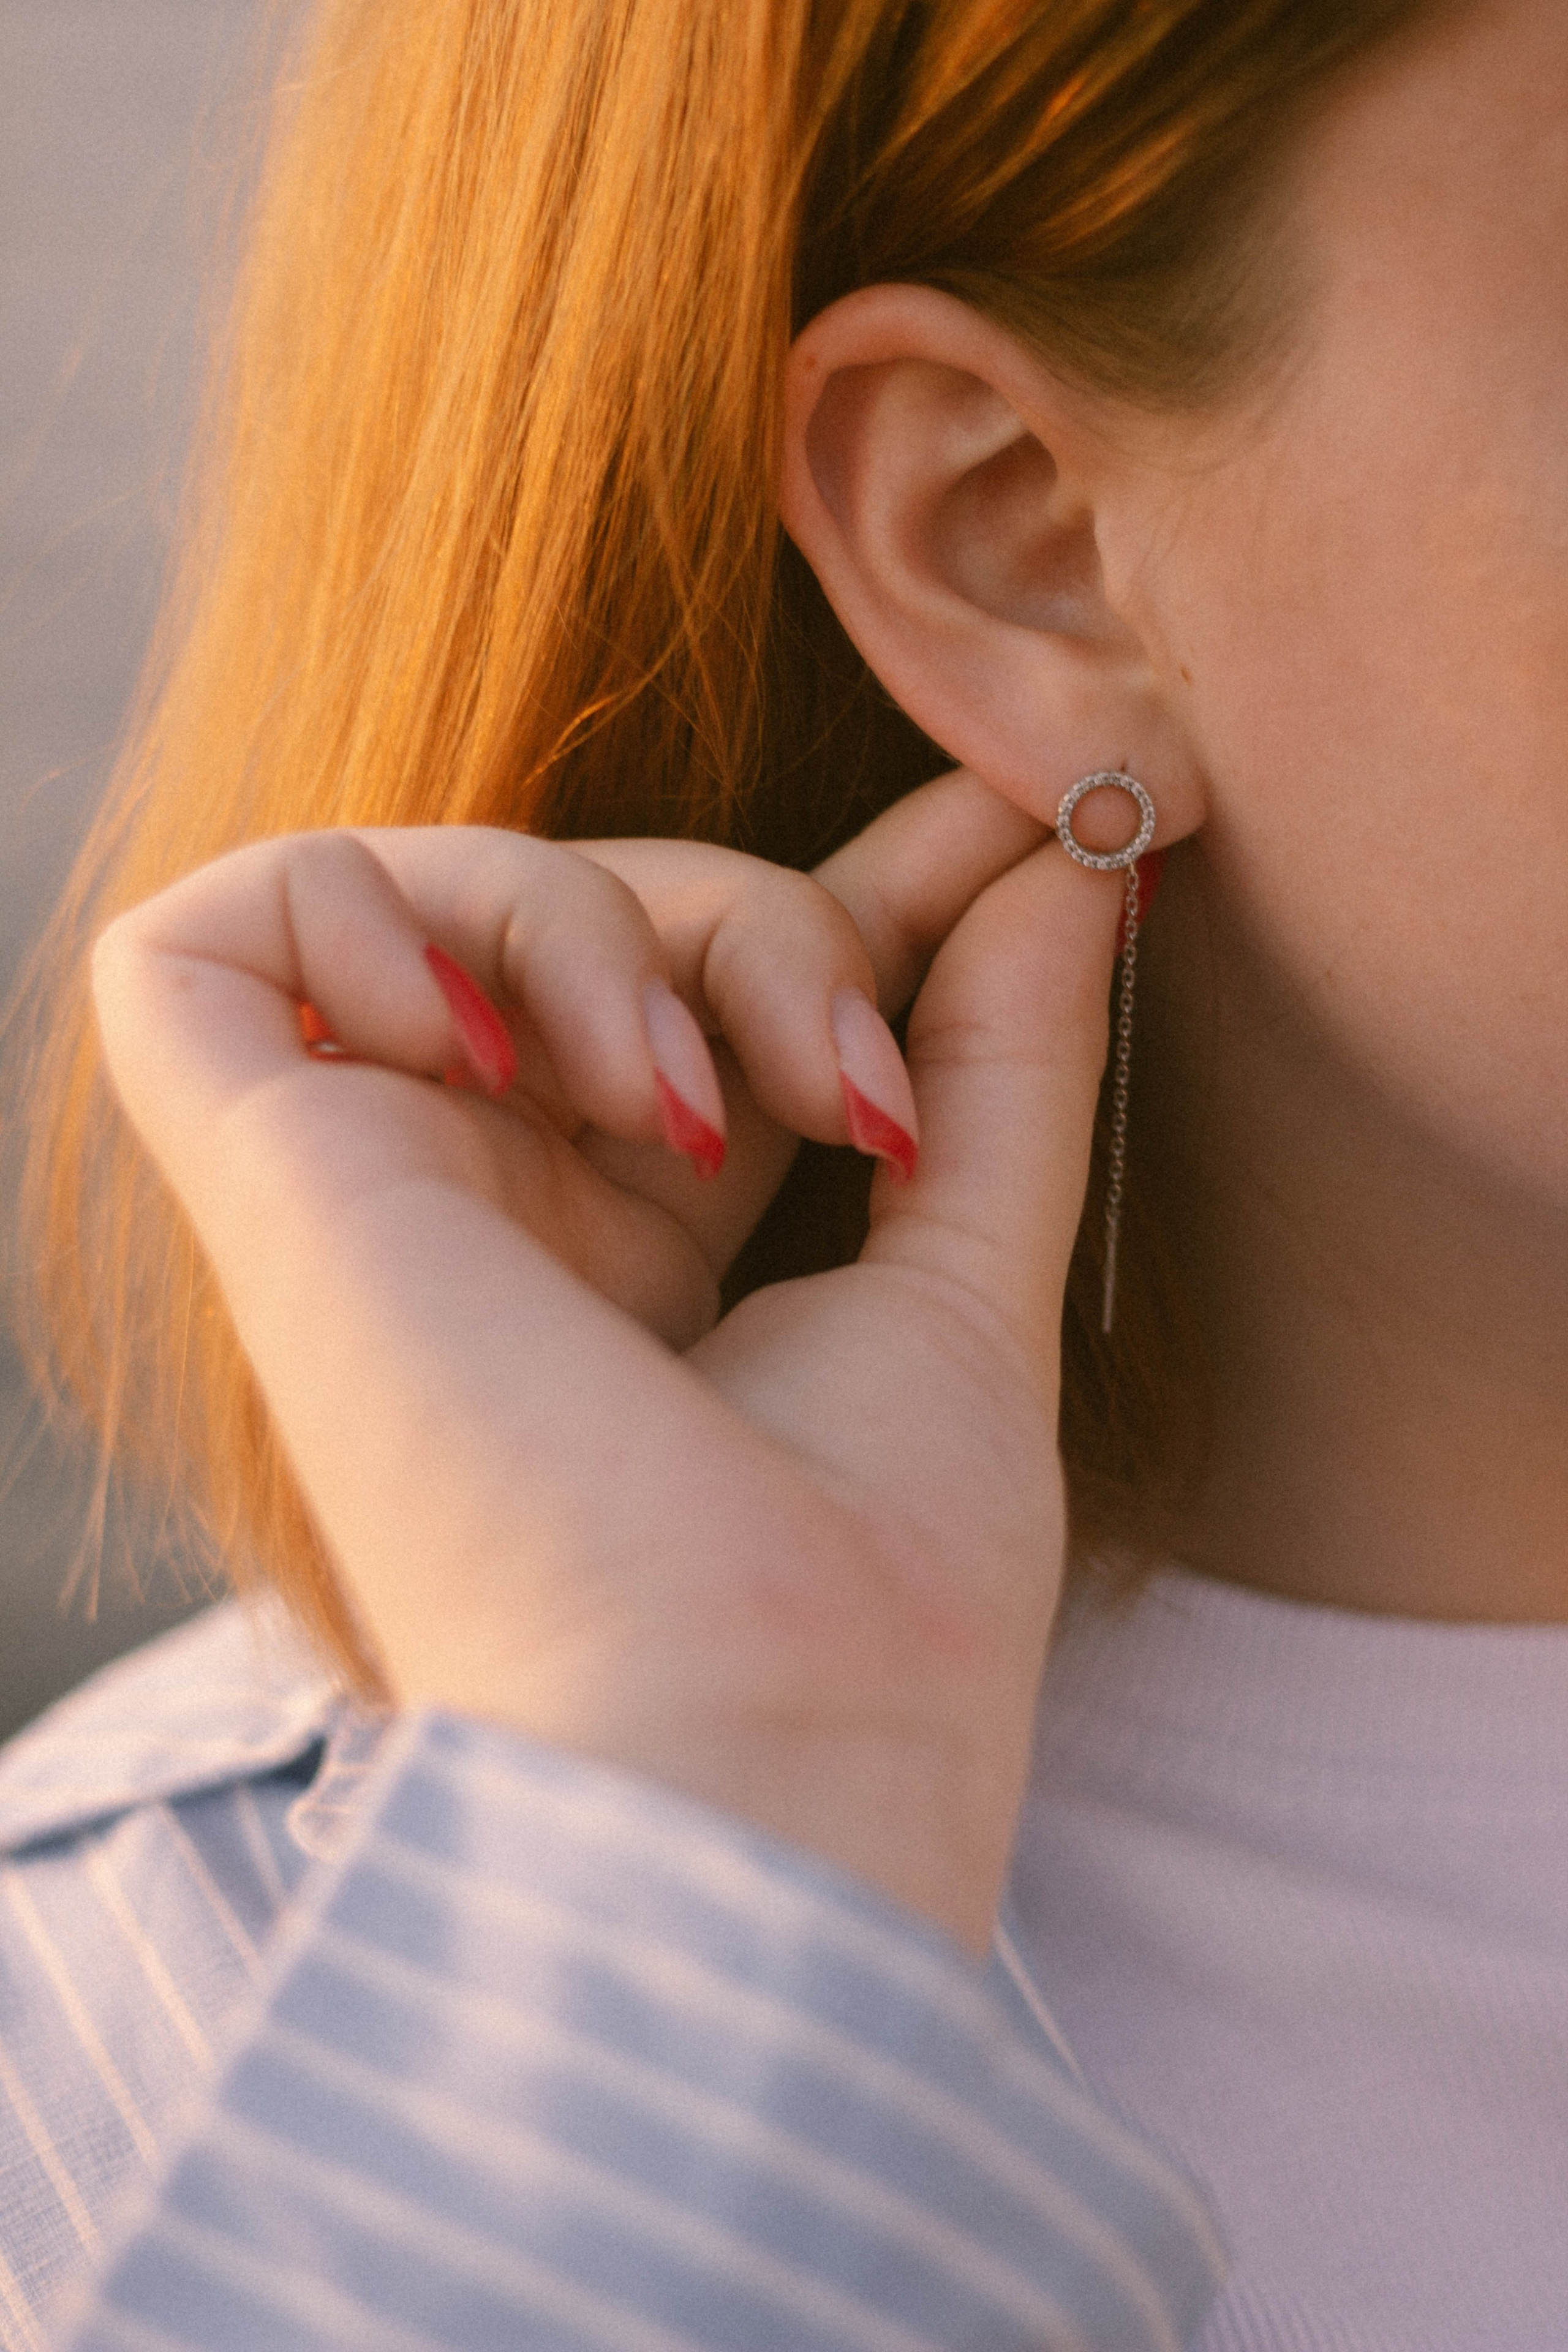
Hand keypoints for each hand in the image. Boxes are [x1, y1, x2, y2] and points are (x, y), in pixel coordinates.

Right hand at [91, 773, 1123, 1951]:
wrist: (750, 1748)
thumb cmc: (872, 1591)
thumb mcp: (968, 1273)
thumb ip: (1002, 1054)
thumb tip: (1066, 853)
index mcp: (639, 1255)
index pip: (716, 988)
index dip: (852, 883)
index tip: (1018, 815)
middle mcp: (493, 1217)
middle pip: (604, 913)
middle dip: (764, 919)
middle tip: (848, 1080)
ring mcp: (371, 1194)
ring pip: (439, 896)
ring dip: (605, 923)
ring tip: (692, 1108)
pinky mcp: (257, 1178)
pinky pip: (215, 933)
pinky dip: (368, 911)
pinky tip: (503, 1050)